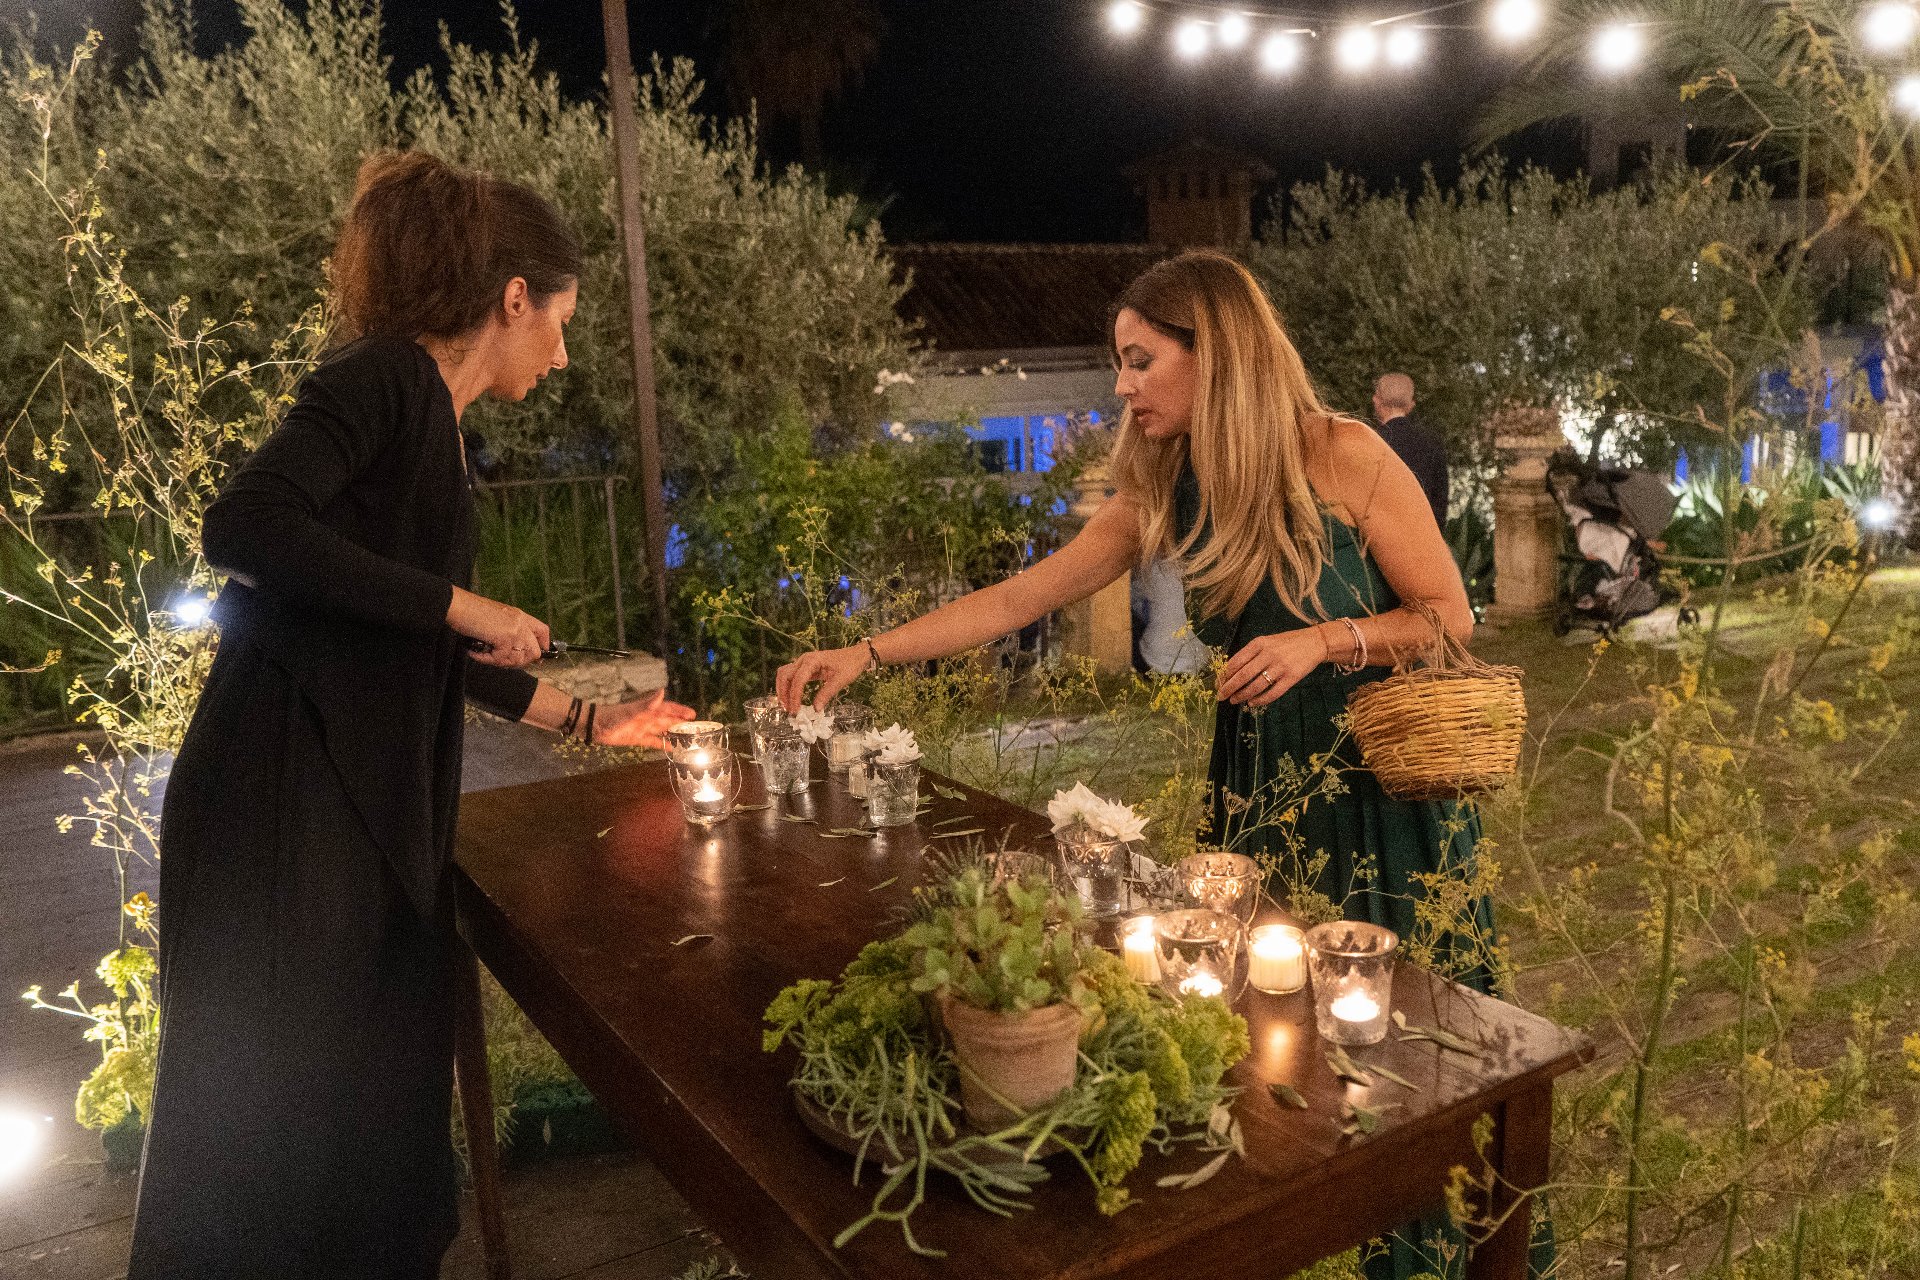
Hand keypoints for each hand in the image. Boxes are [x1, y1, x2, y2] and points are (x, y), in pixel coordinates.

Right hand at [449, 586, 549, 668]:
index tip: (537, 658)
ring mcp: (515, 630)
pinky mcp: (506, 637)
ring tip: (484, 654)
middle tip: (499, 660)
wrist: (457, 604)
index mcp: (520, 615)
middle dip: (518, 662)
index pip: (543, 631)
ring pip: (518, 659)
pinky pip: (500, 659)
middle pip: (534, 652)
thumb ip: (508, 630)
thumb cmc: (469, 611)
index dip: (542, 646)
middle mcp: (521, 622)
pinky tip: (475, 651)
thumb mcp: (496, 617)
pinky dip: (485, 659)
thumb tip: (513, 650)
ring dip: (500, 662)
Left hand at [592, 689, 698, 747]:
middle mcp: (647, 719)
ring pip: (661, 730)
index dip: (680, 711)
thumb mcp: (632, 711)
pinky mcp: (637, 739)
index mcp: (648, 710)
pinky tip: (670, 748)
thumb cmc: (613, 717)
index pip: (668, 709)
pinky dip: (662, 744)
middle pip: (667, 719)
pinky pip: (652, 742)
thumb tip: (662, 691)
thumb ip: (647, 704)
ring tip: (685, 737)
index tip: (692, 714)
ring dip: (672, 732)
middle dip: (680, 721)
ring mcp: (642, 729)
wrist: (595, 726)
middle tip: (694, 726)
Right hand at [776, 646, 870, 712]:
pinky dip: (789, 687)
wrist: (857, 655)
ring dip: (783, 690)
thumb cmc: (850, 665)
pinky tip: (792, 698)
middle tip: (788, 709)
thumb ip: (827, 694)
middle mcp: (804, 660)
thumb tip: (815, 709)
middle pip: (785, 675)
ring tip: (787, 705)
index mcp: (812, 660)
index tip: (795, 710)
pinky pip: (792, 676)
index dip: (794, 696)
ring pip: (785, 675)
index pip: (797, 680)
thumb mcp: (840, 680)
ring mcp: (804, 663)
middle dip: (783, 693)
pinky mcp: (807, 667)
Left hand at [1217, 626, 1332, 706]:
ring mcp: (1280, 667)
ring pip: (1256, 686)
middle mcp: (1268, 654)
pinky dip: (1260, 700)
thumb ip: (1251, 653)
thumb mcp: (1267, 641)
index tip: (1219, 683)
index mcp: (1259, 643)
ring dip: (1242, 695)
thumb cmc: (1287, 642)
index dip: (1225, 674)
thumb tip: (1232, 671)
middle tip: (1221, 696)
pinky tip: (1252, 702)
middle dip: (1229, 688)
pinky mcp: (1291, 678)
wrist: (1314, 642)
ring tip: (1234, 700)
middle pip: (1243, 675)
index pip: (1237, 661)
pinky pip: (1272, 693)